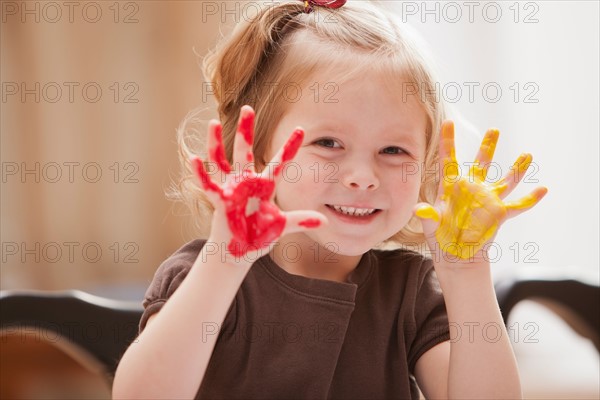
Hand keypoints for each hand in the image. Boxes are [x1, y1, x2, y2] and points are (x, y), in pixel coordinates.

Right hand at [191, 105, 326, 263]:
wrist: (239, 252)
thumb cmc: (258, 236)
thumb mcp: (281, 226)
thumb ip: (300, 220)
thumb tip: (324, 219)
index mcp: (264, 186)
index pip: (279, 162)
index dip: (289, 147)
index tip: (301, 129)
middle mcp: (246, 182)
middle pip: (245, 151)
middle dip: (245, 130)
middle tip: (247, 107)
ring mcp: (231, 189)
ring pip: (221, 160)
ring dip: (216, 142)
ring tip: (213, 122)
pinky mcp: (220, 201)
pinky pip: (208, 184)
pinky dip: (200, 173)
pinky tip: (193, 158)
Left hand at [414, 121, 547, 260]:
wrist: (455, 255)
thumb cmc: (440, 237)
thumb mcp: (431, 225)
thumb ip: (427, 215)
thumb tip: (418, 209)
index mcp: (451, 187)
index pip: (448, 160)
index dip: (448, 141)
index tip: (448, 122)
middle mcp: (471, 189)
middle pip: (480, 163)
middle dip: (488, 146)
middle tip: (494, 129)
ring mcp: (486, 200)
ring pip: (504, 181)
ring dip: (516, 169)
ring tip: (527, 155)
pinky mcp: (498, 214)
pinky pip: (518, 205)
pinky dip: (530, 199)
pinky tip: (543, 190)